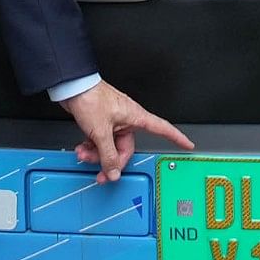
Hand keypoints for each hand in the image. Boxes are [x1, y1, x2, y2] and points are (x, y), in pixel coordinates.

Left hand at [57, 81, 192, 183]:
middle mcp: (127, 120)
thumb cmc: (91, 98)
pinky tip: (83, 147)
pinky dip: (92, 146)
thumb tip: (114, 171)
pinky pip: (102, 141)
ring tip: (85, 153)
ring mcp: (114, 122)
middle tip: (101, 170)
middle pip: (126, 149)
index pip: (162, 129)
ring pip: (111, 147)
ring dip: (97, 154)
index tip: (187, 144)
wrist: (72, 87)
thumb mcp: (101, 132)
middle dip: (111, 160)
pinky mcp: (101, 122)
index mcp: (135, 117)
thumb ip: (108, 155)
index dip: (176, 137)